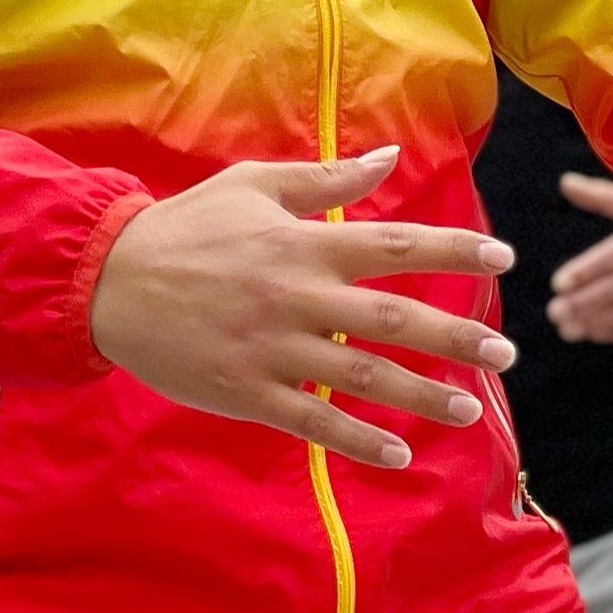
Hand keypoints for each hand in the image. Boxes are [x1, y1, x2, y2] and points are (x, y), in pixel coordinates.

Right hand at [89, 145, 513, 469]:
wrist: (105, 281)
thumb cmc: (185, 228)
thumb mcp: (254, 185)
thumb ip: (326, 177)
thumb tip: (391, 156)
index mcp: (303, 244)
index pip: (397, 246)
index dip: (455, 251)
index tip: (503, 259)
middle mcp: (297, 297)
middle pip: (395, 319)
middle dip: (457, 337)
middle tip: (506, 353)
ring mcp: (274, 350)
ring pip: (363, 378)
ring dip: (423, 396)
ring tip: (471, 411)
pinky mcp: (247, 392)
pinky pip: (314, 423)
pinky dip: (359, 441)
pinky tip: (400, 456)